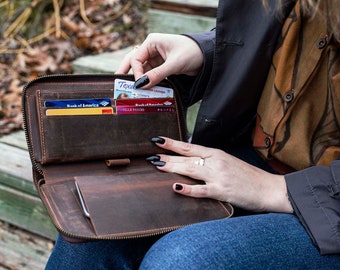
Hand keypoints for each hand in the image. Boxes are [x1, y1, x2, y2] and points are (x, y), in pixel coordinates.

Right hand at [115, 33, 203, 87]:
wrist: (207, 55)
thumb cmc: (192, 52)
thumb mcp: (174, 63)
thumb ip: (157, 74)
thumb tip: (141, 85)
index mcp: (152, 42)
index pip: (136, 58)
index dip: (136, 72)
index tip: (139, 84)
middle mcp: (151, 49)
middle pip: (133, 62)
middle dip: (126, 73)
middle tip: (117, 84)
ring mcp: (156, 58)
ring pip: (142, 70)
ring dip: (138, 80)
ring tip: (131, 91)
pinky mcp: (161, 67)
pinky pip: (150, 75)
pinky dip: (147, 82)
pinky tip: (144, 90)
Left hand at [151, 137, 293, 212]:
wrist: (269, 188)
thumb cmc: (248, 177)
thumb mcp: (228, 163)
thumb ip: (211, 161)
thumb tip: (191, 160)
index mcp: (217, 154)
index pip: (190, 147)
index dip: (173, 143)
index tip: (158, 140)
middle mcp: (216, 162)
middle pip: (187, 157)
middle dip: (167, 156)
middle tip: (150, 155)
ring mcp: (219, 176)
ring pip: (191, 169)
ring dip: (172, 167)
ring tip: (157, 164)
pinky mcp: (223, 191)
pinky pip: (202, 190)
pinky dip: (189, 189)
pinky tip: (176, 187)